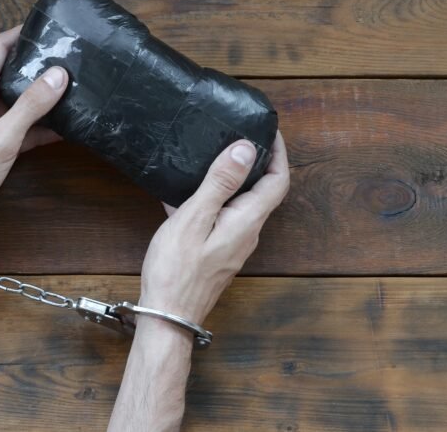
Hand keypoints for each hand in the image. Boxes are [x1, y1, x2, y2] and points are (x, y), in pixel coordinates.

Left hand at [0, 27, 68, 245]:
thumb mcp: (2, 137)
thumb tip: (58, 74)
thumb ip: (31, 105)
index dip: (19, 33)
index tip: (46, 24)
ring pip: (18, 102)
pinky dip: (41, 126)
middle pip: (9, 73)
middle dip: (36, 63)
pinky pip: (22, 129)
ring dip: (41, 96)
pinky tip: (64, 127)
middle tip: (67, 54)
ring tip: (72, 87)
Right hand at [139, 132, 289, 324]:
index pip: (278, 181)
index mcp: (247, 221)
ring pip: (241, 204)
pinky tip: (183, 196)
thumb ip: (220, 183)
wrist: (167, 316)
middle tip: (237, 138)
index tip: (268, 131)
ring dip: (231, 180)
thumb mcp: (194, 218)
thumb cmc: (177, 270)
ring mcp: (233, 245)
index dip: (279, 153)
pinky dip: (211, 201)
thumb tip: (245, 149)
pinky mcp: (218, 253)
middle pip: (263, 191)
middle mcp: (247, 233)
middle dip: (256, 162)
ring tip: (210, 159)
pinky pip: (222, 218)